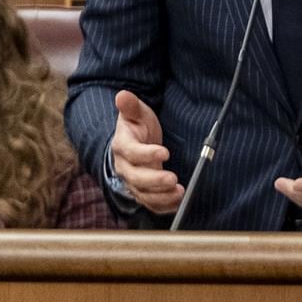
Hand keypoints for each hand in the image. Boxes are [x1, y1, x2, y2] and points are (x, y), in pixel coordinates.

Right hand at [110, 89, 181, 213]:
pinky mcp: (143, 192)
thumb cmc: (137, 126)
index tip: (165, 152)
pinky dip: (164, 206)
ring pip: (144, 194)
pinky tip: (179, 201)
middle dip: (155, 180)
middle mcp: (125, 167)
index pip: (132, 153)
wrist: (134, 142)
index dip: (147, 154)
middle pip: (137, 178)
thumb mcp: (136, 113)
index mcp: (122, 146)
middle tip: (173, 179)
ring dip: (161, 196)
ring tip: (179, 192)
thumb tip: (122, 95)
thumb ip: (130, 106)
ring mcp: (133, 182)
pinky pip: (151, 203)